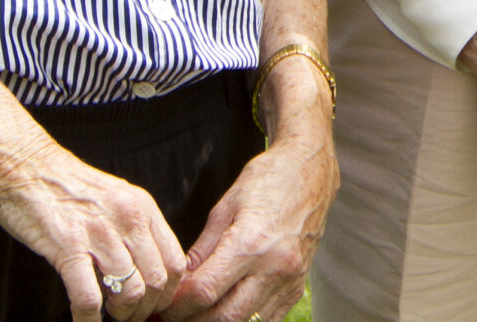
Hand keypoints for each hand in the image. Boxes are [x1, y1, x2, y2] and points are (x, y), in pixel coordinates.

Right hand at [0, 126, 187, 321]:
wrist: (23, 165)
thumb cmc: (64, 187)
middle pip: (158, 281)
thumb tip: (145, 268)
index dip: (168, 293)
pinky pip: (88, 297)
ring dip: (121, 315)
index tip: (152, 306)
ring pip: (131, 291)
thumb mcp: (114, 199)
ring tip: (106, 317)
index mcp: (143, 208)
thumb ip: (132, 229)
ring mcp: (100, 232)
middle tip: (127, 317)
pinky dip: (88, 319)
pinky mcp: (67, 245)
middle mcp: (129, 219)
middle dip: (145, 309)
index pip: (175, 261)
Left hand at [157, 137, 336, 321]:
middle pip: (224, 318)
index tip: (165, 305)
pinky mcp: (298, 286)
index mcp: (250, 243)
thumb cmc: (266, 181)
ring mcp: (289, 279)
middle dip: (193, 321)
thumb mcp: (225, 208)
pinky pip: (267, 321)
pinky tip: (229, 307)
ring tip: (200, 312)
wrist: (311, 170)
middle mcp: (274, 266)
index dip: (178, 305)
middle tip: (177, 315)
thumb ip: (201, 251)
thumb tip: (179, 284)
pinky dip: (244, 319)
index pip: (204, 292)